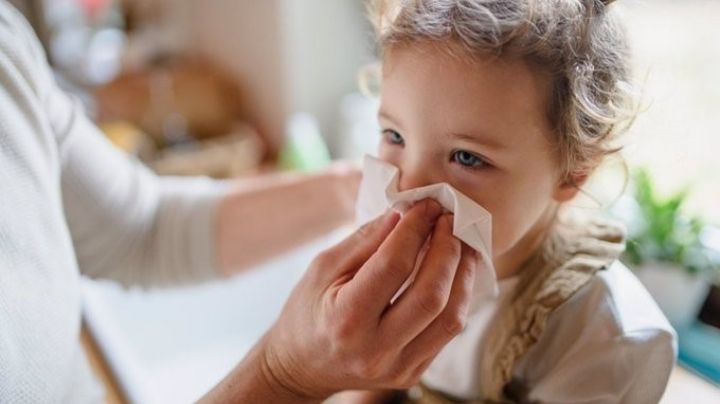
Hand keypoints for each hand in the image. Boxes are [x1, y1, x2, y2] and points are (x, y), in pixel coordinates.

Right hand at [207, 199, 477, 402]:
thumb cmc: (308, 311)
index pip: (394, 266)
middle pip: (431, 295)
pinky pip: (448, 332)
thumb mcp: (323, 269)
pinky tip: (455, 272)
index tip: (427, 206)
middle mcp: (375, 350)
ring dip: (462, 273)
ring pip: (450, 317)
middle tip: (449, 220)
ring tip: (461, 243)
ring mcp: (398, 367)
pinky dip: (457, 296)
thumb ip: (364, 241)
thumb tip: (404, 214)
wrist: (303, 366)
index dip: (415, 230)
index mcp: (346, 320)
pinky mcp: (413, 373)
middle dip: (448, 249)